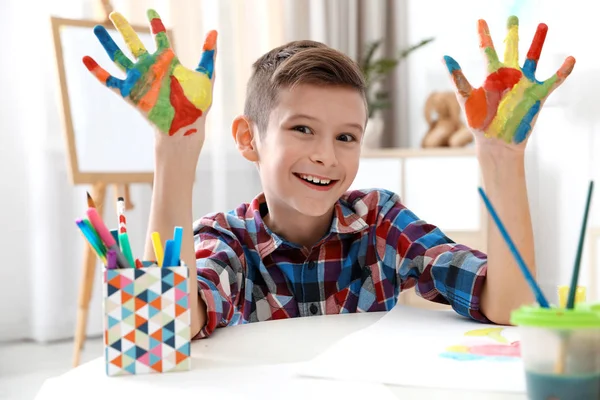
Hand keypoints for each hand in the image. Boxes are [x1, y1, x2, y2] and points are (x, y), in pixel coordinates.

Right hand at [82, 9, 216, 138]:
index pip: (159, 38)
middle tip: (113, 13)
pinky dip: (97, 71)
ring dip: (107, 44)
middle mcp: (151, 68)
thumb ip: (208, 54)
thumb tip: (214, 31)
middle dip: (124, 28)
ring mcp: (140, 80)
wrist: (187, 126)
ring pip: (119, 57)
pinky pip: (110, 81)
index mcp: (168, 62)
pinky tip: (85, 58)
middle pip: (133, 43)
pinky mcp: (131, 94)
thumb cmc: (198, 104)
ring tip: (97, 29)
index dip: (155, 24)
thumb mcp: (206, 76)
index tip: (151, 12)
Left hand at [444, 16, 574, 147]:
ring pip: (532, 58)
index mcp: (491, 76)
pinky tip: (570, 59)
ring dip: (537, 43)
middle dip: (512, 34)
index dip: (484, 36)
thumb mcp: (467, 99)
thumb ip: (459, 78)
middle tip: (512, 17)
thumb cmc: (480, 123)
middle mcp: (508, 77)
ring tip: (543, 25)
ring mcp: (523, 84)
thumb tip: (445, 56)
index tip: (480, 21)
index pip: (487, 51)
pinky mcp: (537, 95)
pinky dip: (563, 70)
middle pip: (511, 50)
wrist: (496, 143)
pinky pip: (554, 80)